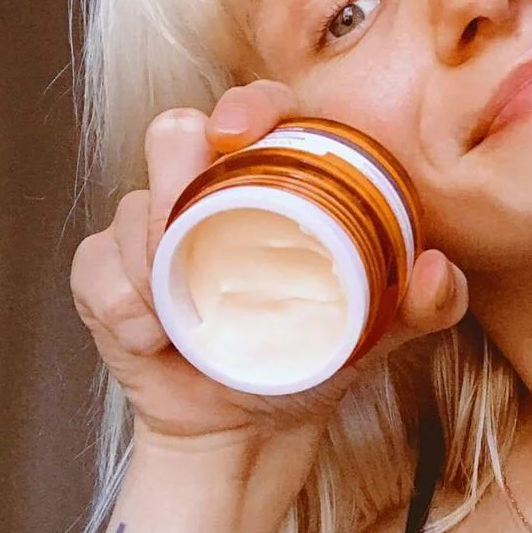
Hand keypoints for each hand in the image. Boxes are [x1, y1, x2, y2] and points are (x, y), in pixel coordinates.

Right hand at [71, 80, 467, 449]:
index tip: (238, 131)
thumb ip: (422, 304)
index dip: (247, 103)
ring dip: (148, 253)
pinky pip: (95, 266)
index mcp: (277, 185)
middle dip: (177, 169)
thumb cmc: (315, 359)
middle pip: (176, 135)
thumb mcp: (377, 330)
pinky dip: (119, 302)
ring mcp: (154, 233)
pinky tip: (155, 337)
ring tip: (181, 313)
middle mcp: (213, 193)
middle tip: (191, 224)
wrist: (251, 429)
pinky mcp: (109, 277)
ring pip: (132, 204)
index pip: (259, 112)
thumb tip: (436, 269)